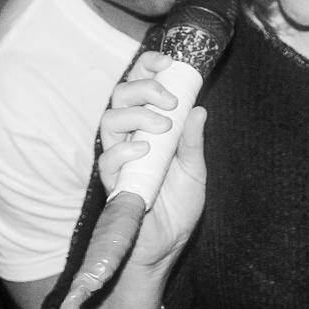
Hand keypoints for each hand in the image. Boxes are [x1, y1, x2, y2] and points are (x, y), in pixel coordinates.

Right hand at [97, 52, 206, 273]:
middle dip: (144, 88)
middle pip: (120, 94)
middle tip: (169, 101)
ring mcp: (119, 158)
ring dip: (137, 115)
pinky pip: (108, 157)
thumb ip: (193, 141)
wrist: (164, 247)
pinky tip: (144, 151)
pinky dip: (125, 149)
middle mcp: (129, 137)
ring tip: (162, 126)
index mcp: (148, 127)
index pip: (140, 85)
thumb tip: (200, 108)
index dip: (149, 67)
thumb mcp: (195, 171)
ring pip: (110, 119)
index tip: (168, 61)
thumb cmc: (177, 208)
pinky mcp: (113, 181)